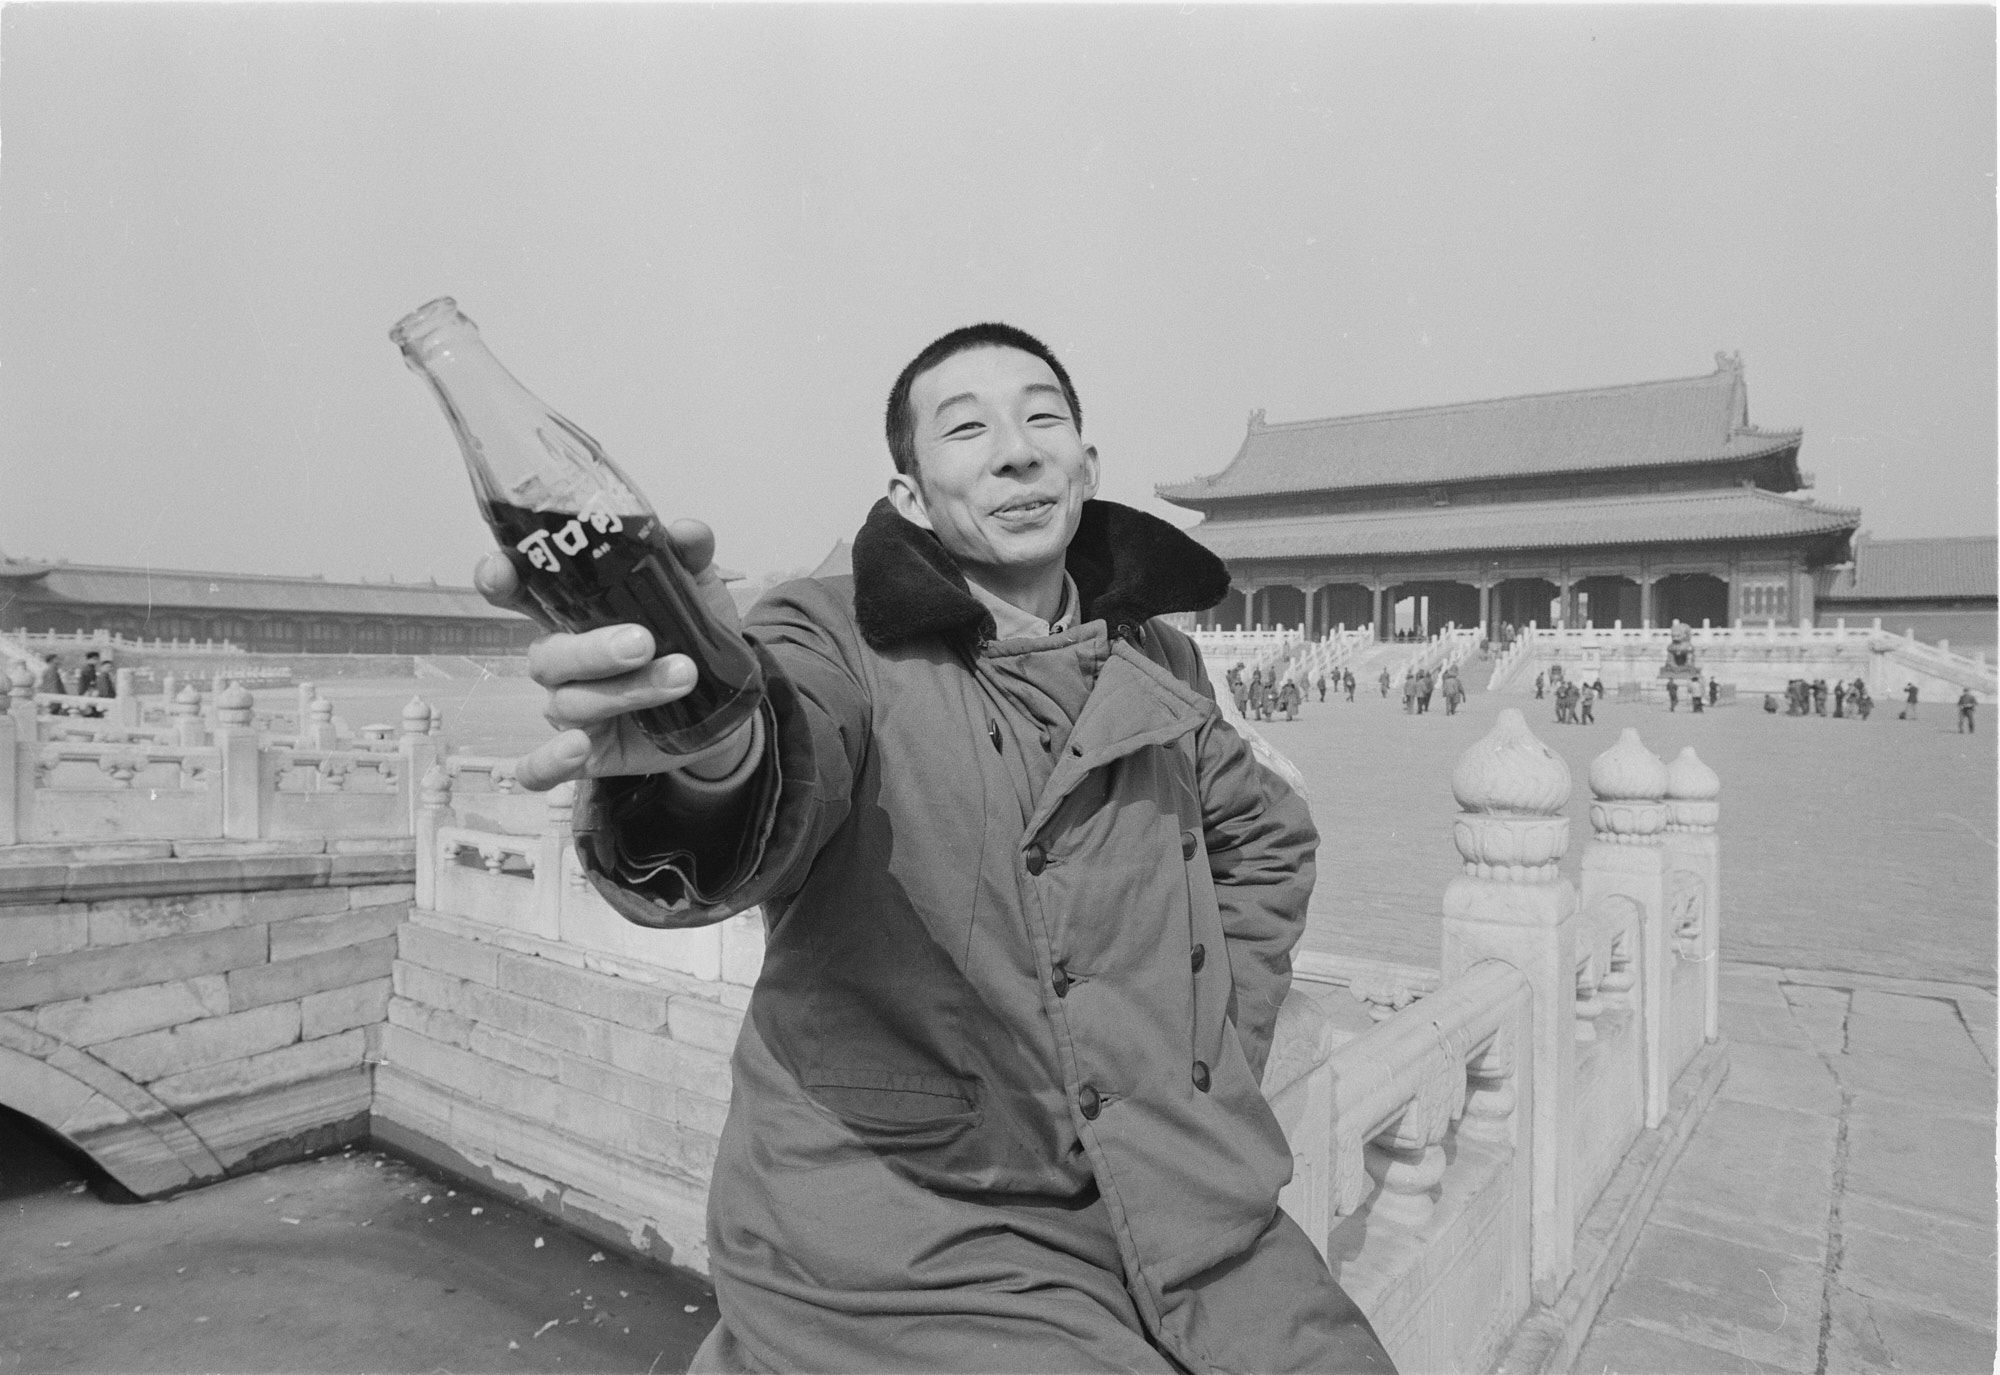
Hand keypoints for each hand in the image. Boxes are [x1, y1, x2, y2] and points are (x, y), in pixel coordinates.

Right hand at [474, 518, 747, 791]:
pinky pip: (543, 767)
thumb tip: (688, 531)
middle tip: (643, 643)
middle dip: (593, 649)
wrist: (727, 708)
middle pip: (548, 654)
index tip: (502, 571)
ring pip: (571, 702)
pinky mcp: (585, 754)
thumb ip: (688, 559)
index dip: (501, 581)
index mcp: (576, 615)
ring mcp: (570, 710)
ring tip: (682, 676)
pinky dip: (549, 762)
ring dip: (626, 691)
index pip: (522, 594)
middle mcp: (564, 663)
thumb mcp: (696, 594)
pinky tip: (577, 748)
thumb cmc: (692, 640)